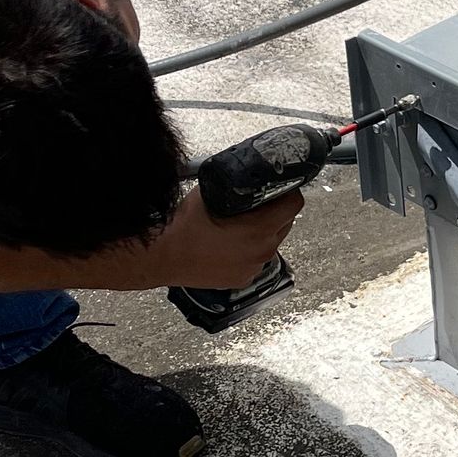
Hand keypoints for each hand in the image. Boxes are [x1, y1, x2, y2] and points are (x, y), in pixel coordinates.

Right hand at [142, 186, 303, 288]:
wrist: (163, 256)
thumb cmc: (183, 227)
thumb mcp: (212, 194)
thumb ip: (235, 187)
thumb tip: (245, 178)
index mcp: (260, 229)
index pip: (294, 205)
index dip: (289, 192)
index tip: (281, 188)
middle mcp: (262, 251)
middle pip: (285, 224)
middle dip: (275, 212)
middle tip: (257, 204)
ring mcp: (254, 267)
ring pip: (271, 242)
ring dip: (262, 232)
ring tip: (239, 225)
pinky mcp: (243, 278)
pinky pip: (255, 259)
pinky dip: (249, 250)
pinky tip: (231, 243)